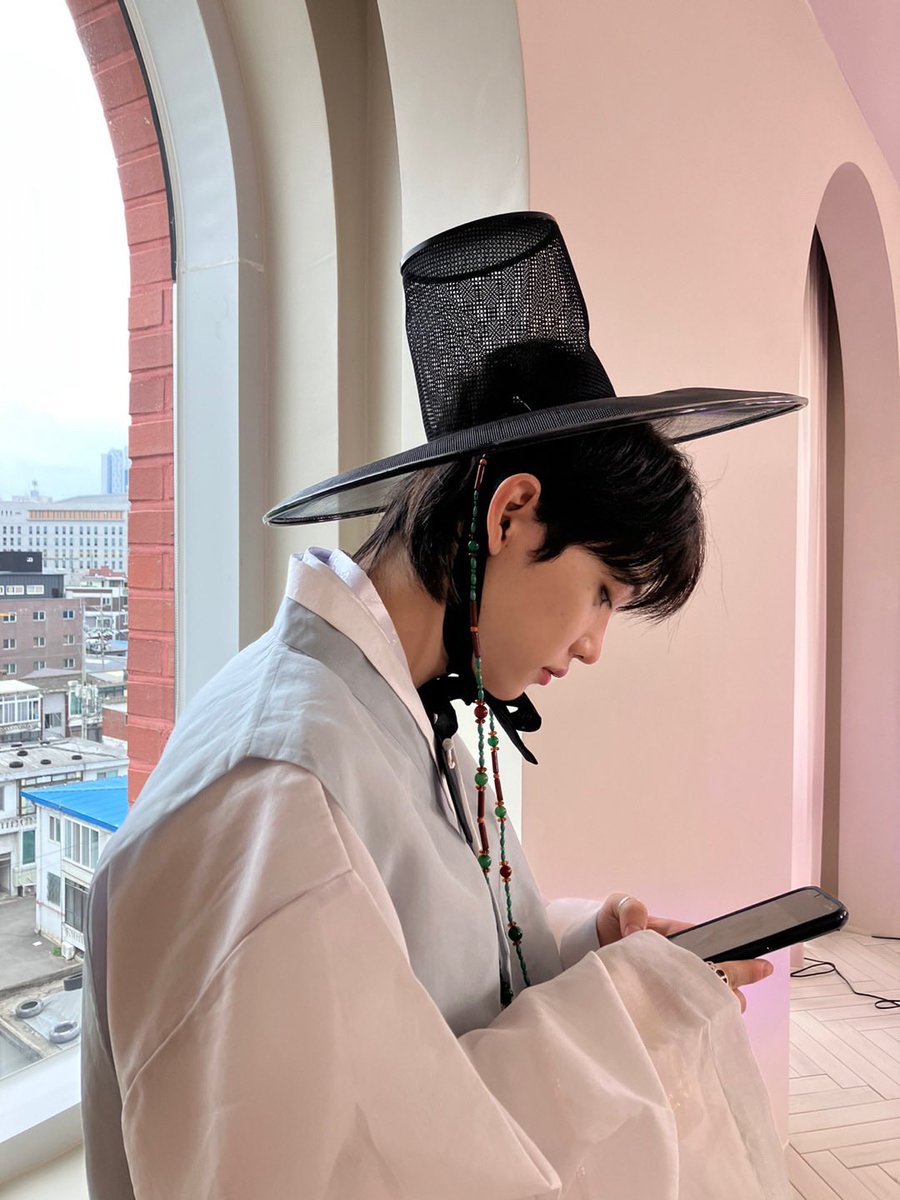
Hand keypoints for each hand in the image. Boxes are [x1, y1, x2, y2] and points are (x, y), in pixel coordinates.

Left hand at [597, 893, 773, 1012]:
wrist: (584, 947)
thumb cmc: (607, 924)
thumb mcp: (616, 906)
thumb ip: (629, 909)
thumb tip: (636, 929)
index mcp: (675, 938)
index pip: (710, 948)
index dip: (733, 960)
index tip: (756, 968)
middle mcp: (677, 963)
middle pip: (713, 977)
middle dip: (730, 988)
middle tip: (738, 1002)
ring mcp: (667, 984)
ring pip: (701, 998)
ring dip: (714, 1007)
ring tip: (725, 1018)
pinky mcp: (655, 1003)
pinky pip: (679, 1014)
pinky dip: (690, 1022)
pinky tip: (698, 1034)